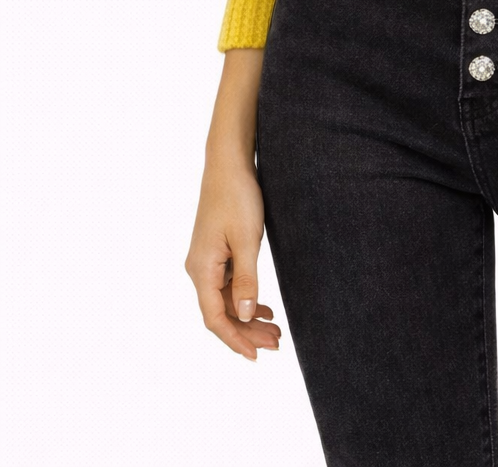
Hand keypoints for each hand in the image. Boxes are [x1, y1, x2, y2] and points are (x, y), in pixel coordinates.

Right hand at [185, 149, 281, 361]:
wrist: (228, 164)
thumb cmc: (237, 198)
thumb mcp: (247, 240)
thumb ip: (247, 280)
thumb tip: (246, 316)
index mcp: (202, 269)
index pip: (215, 318)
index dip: (235, 340)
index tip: (255, 356)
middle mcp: (199, 269)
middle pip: (221, 312)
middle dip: (247, 332)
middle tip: (276, 344)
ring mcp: (206, 261)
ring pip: (226, 299)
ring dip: (248, 316)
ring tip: (275, 331)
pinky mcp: (215, 252)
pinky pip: (228, 285)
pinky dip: (245, 297)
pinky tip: (263, 307)